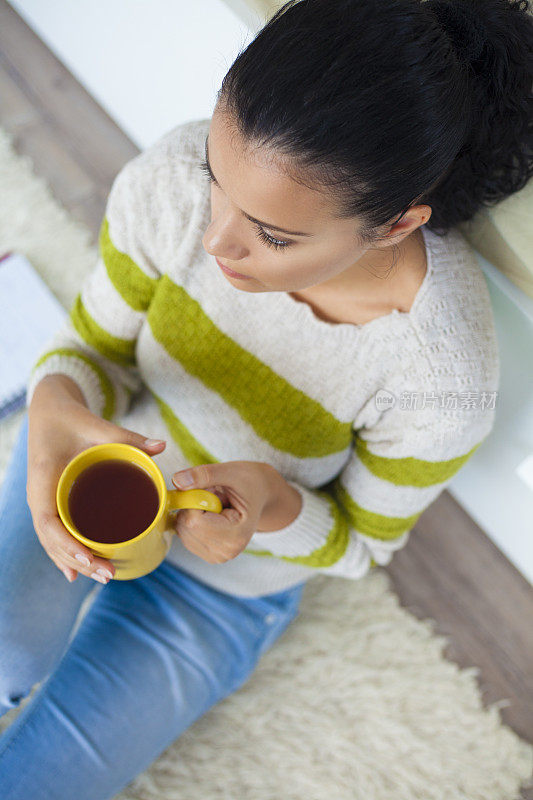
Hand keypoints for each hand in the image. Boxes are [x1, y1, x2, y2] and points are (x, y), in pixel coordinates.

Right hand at [27, 375, 167, 583]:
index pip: (49, 522)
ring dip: (74, 562)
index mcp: (44, 480)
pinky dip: (66, 554)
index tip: (90, 557)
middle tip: (109, 574)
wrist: (49, 411)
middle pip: (52, 540)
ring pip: (53, 542)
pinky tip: (78, 574)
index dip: (67, 544)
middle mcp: (39, 496)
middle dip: (79, 561)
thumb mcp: (97, 426)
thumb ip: (128, 437)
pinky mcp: (51, 502)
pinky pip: (55, 535)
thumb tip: (162, 445)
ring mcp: (43, 502)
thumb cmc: (70, 419)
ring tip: (104, 576)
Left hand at [171, 460, 275, 563]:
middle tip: (213, 496)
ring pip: (182, 531)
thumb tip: (177, 480)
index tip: (208, 488)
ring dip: (191, 512)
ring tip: (215, 505)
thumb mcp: (231, 472)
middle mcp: (227, 551)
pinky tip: (211, 515)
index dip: (193, 500)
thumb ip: (204, 475)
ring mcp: (217, 556)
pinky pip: (184, 535)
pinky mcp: (209, 554)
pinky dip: (191, 520)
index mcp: (237, 535)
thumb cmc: (250, 482)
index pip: (194, 521)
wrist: (261, 494)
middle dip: (192, 506)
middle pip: (186, 528)